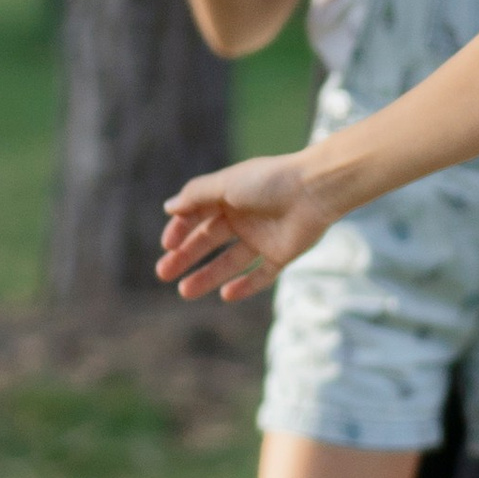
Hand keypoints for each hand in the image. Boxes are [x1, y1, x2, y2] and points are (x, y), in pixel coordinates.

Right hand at [158, 148, 345, 302]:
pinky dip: (245, 286)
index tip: (167, 245)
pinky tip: (226, 295)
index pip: (197, 216)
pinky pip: (261, 275)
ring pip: (230, 262)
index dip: (180, 230)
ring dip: (207, 276)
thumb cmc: (269, 182)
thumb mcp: (226, 184)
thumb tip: (168, 208)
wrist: (315, 191)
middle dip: (186, 257)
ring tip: (185, 292)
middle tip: (163, 273)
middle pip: (209, 241)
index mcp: (229, 197)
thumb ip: (195, 196)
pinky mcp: (282, 254)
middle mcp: (244, 218)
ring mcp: (263, 237)